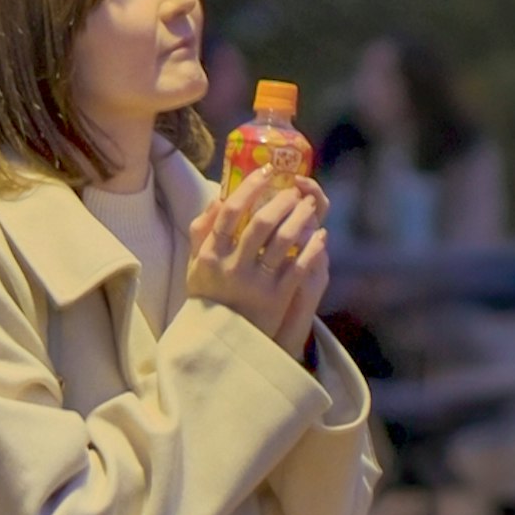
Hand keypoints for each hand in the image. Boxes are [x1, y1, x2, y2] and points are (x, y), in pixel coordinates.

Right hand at [186, 162, 326, 353]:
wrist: (221, 342)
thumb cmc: (208, 298)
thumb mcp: (195, 265)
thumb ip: (202, 231)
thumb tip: (218, 197)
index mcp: (210, 254)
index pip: (230, 211)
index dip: (251, 187)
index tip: (267, 171)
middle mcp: (232, 266)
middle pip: (262, 222)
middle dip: (282, 201)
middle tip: (294, 190)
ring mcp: (256, 283)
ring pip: (284, 241)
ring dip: (300, 218)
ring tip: (309, 207)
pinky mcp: (277, 298)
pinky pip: (300, 266)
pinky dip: (313, 247)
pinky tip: (319, 235)